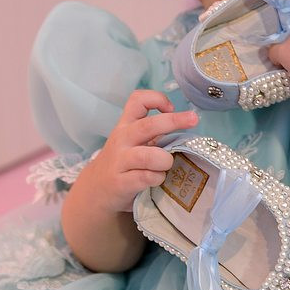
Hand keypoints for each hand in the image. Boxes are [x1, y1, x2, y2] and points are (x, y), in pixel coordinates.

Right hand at [81, 90, 197, 212]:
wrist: (96, 191)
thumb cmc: (123, 163)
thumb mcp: (132, 142)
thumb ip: (153, 133)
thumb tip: (186, 125)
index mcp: (126, 125)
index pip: (137, 100)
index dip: (156, 99)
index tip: (171, 108)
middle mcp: (122, 139)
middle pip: (148, 125)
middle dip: (174, 121)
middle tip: (194, 120)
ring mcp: (120, 161)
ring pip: (148, 156)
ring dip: (165, 160)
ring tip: (167, 164)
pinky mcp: (121, 182)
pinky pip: (146, 178)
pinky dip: (157, 178)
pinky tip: (157, 179)